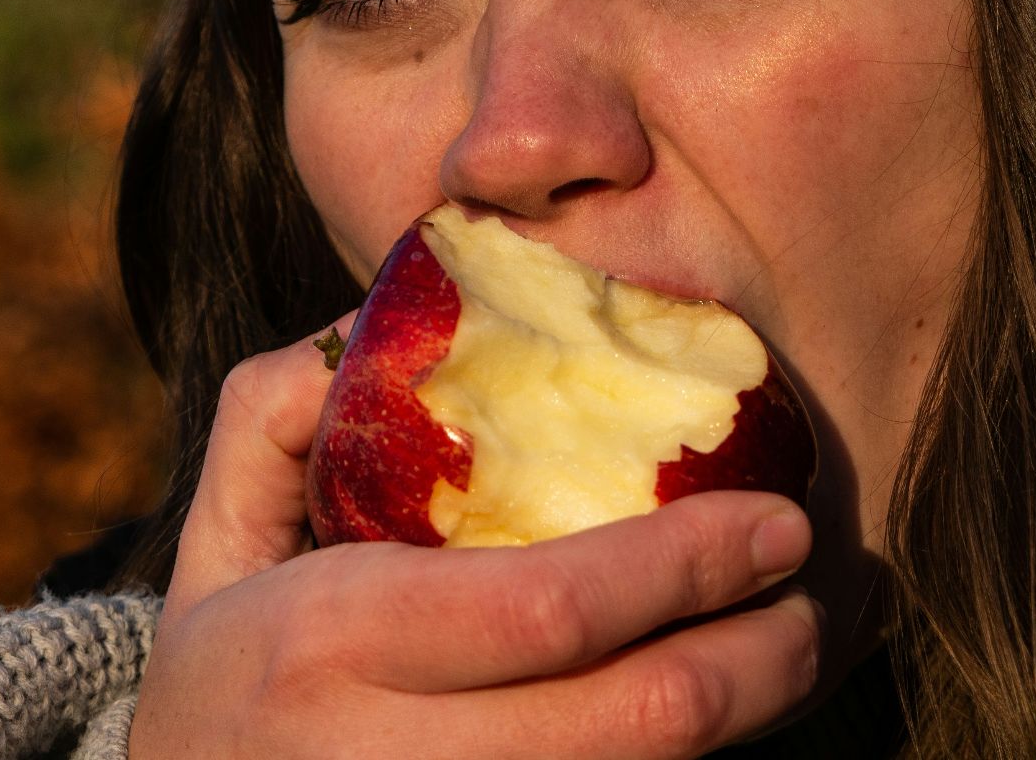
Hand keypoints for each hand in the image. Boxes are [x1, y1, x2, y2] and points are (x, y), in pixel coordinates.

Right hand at [129, 316, 822, 759]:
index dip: (687, 567)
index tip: (775, 520)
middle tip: (818, 597)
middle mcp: (387, 759)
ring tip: (795, 651)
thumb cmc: (221, 666)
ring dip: (749, 724)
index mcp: (329, 642)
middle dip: (762, 661)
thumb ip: (280, 415)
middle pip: (634, 722)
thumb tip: (377, 321)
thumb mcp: (217, 533)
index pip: (551, 607)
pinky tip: (724, 715)